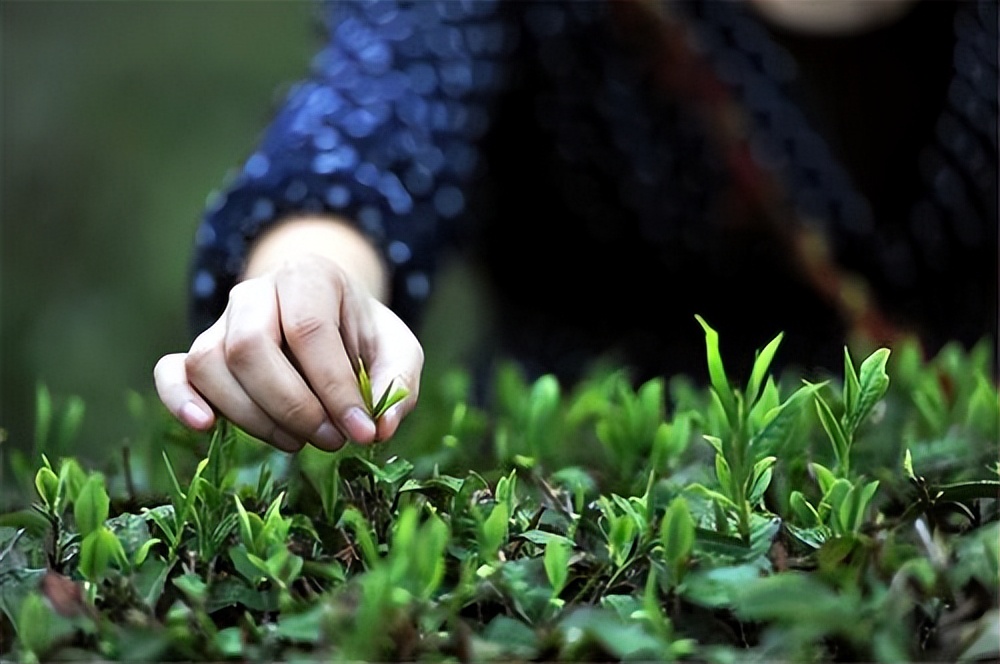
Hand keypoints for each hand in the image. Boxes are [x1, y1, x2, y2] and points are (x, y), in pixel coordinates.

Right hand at [154, 253, 422, 452]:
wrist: (331, 322)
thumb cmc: (364, 338)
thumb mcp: (398, 350)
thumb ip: (398, 384)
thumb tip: (382, 426)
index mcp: (308, 276)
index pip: (309, 330)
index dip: (334, 388)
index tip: (361, 431)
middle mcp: (255, 292)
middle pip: (249, 346)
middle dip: (292, 406)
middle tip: (330, 440)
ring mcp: (221, 320)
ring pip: (211, 365)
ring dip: (254, 417)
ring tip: (299, 442)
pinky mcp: (199, 352)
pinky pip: (172, 372)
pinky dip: (178, 400)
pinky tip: (205, 426)